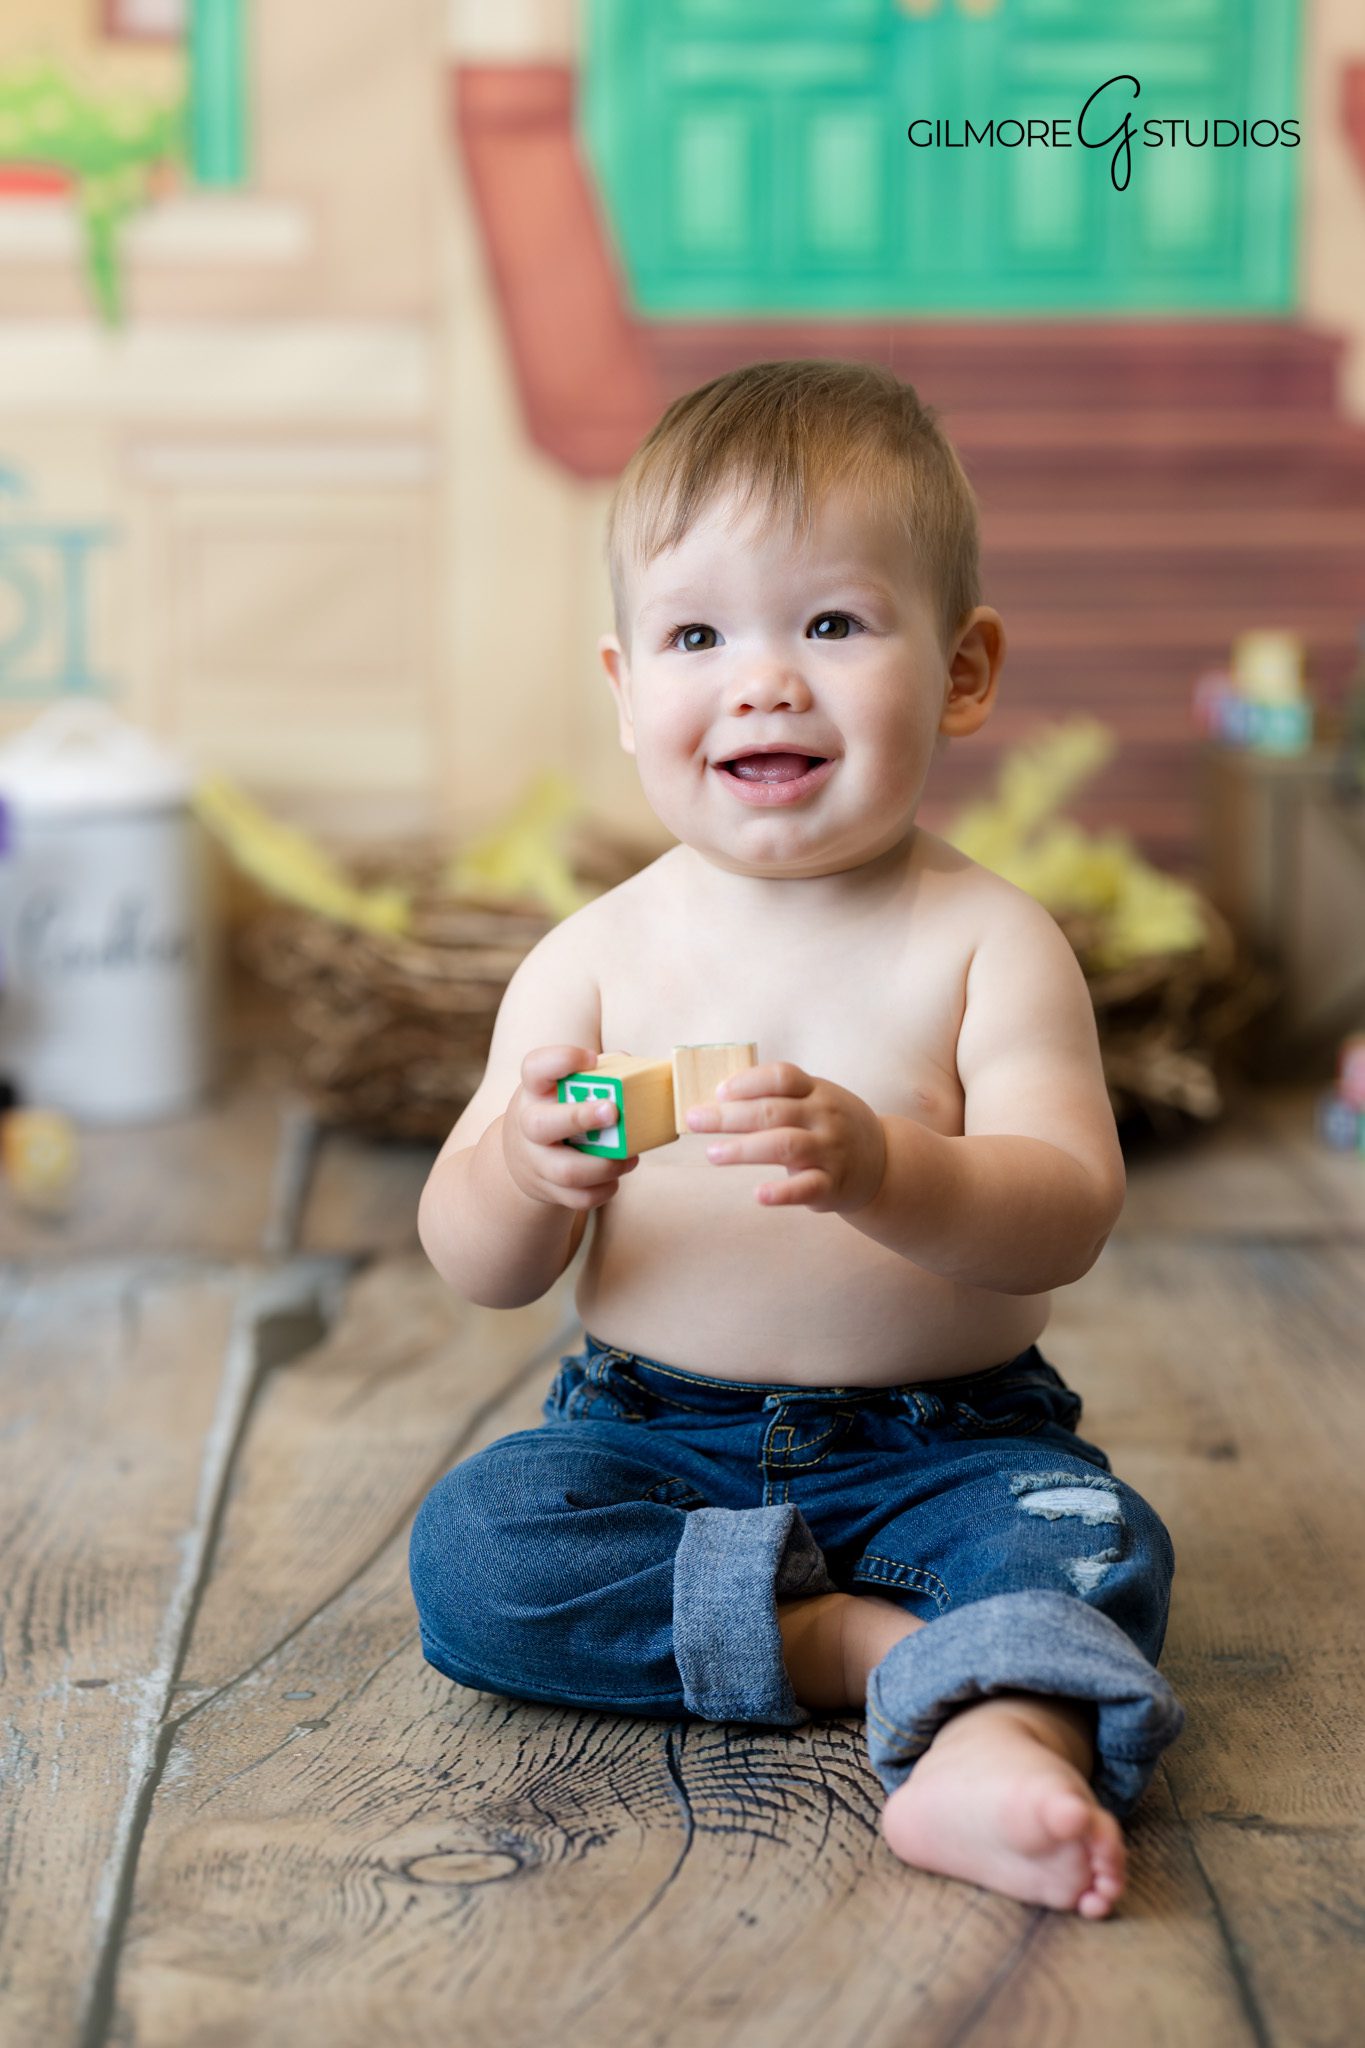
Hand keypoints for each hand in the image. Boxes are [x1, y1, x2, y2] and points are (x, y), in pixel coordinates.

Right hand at [502, 1045, 640, 1210]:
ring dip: (605, 1165)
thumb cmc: (557, 1109)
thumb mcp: (563, 1086)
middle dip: (579, 1118)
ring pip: (567, 1171)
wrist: (524, 1156)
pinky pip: (579, 1198)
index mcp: (534, 1090)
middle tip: (613, 1112)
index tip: (591, 1059)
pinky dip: (605, 1190)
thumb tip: (634, 1067)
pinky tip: (616, 1175)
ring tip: (630, 1156)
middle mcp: (528, 1125)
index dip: (562, 1061)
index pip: (535, 1067)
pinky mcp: (549, 1190)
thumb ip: (599, 1072)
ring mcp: (536, 1161)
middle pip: (542, 1125)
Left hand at [684, 1061, 886, 1214]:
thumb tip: (717, 1099)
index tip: (718, 1092)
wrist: (883, 1162)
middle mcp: (825, 1117)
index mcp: (817, 1091)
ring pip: (785, 1146)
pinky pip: (807, 1188)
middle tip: (693, 1121)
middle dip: (728, 1116)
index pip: (782, 1077)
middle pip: (773, 1112)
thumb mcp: (815, 1100)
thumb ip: (777, 1097)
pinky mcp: (833, 1185)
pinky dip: (782, 1193)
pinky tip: (758, 1195)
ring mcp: (831, 1151)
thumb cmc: (831, 1127)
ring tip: (712, 1154)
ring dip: (744, 1149)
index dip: (747, 1082)